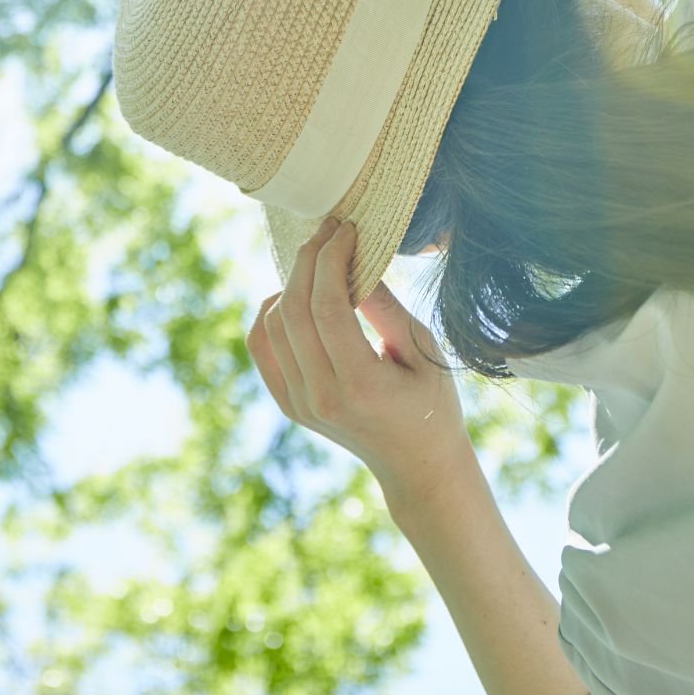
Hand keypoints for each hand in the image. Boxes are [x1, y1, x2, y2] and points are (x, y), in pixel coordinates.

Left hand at [246, 217, 472, 498]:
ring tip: (320, 260)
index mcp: (359, 385)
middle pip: (293, 309)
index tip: (346, 229)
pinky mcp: (288, 404)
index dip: (331, 258)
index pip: (327, 306)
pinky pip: (262, 345)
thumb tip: (356, 259)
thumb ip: (386, 307)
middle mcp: (320, 397)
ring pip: (272, 323)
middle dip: (308, 259)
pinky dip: (271, 312)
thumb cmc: (432, 402)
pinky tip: (295, 294)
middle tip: (331, 231)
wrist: (417, 465)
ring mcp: (298, 404)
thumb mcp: (423, 350)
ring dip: (291, 282)